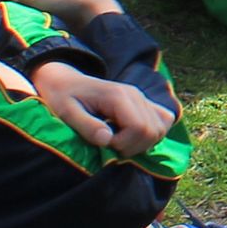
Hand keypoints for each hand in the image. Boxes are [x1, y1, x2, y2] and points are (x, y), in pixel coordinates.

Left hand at [30, 59, 173, 156]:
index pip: (140, 127)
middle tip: (110, 145)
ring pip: (162, 128)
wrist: (65, 81)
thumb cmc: (62, 98)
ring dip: (143, 142)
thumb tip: (108, 140)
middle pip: (153, 130)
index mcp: (119, 96)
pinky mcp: (143, 103)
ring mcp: (142, 98)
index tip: (103, 144)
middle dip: (133, 146)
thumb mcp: (67, 113)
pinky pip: (164, 120)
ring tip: (119, 142)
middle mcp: (136, 95)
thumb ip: (87, 126)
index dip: (124, 143)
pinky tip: (131, 136)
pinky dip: (152, 134)